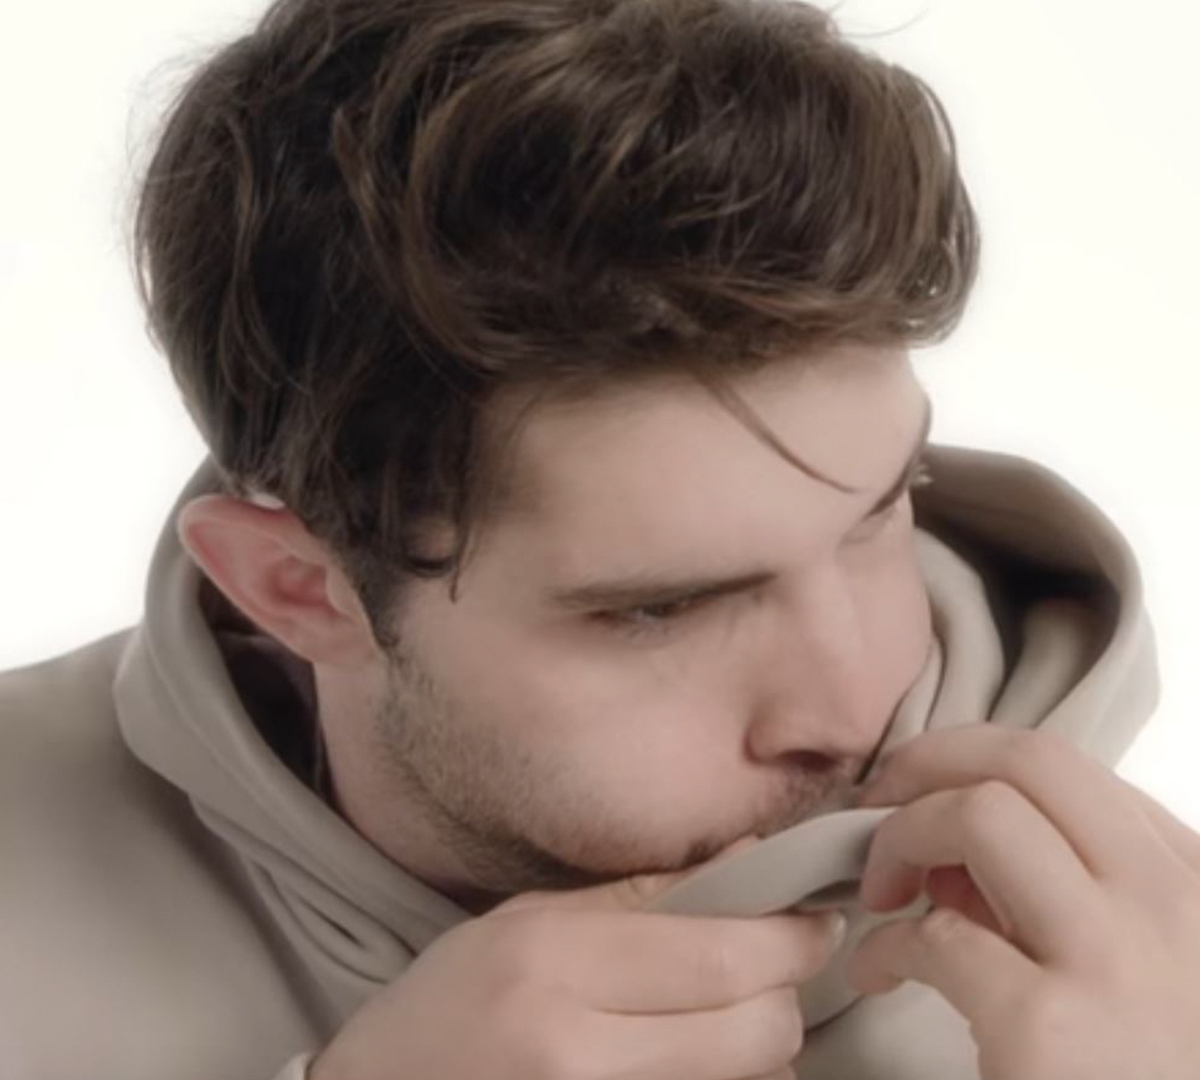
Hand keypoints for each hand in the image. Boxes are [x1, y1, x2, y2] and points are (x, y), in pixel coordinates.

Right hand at [309, 835, 845, 1079]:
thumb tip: (749, 858)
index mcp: (556, 966)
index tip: (818, 918)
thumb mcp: (527, 923)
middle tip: (772, 967)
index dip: (790, 937)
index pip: (718, 956)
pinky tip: (697, 1060)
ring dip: (762, 1047)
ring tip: (724, 1017)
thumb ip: (643, 895)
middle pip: (753, 1030)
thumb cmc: (448, 1003)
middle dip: (784, 994)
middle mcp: (580, 1052)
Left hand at [846, 725, 1199, 1079]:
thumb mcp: (1123, 969)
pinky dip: (883, 945)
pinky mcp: (1054, 1030)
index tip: (924, 799)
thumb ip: (1063, 897)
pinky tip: (878, 977)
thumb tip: (952, 852)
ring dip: (901, 838)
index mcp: (1196, 887)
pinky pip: (937, 932)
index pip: (1076, 770)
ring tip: (878, 896)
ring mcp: (1123, 963)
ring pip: (984, 812)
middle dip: (928, 765)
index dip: (976, 767)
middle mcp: (1178, 908)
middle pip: (1032, 759)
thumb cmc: (1126, 1067)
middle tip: (876, 809)